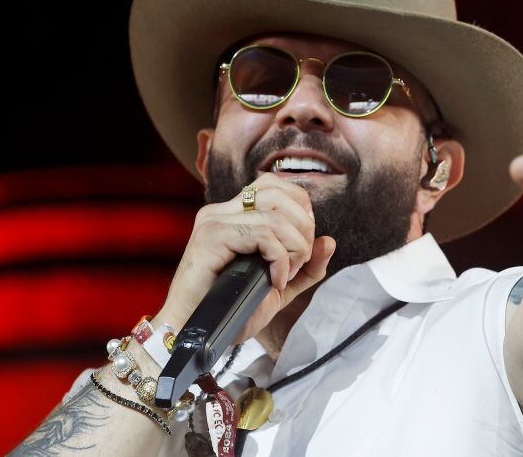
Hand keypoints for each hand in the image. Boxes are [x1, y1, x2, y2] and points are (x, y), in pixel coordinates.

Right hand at [155, 172, 335, 342]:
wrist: (193, 336)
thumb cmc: (229, 313)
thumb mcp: (279, 288)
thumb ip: (306, 267)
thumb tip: (329, 241)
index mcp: (232, 215)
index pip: (274, 185)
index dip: (300, 210)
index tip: (303, 247)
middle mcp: (220, 211)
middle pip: (278, 192)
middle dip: (303, 228)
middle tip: (300, 263)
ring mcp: (214, 221)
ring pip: (274, 214)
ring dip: (294, 246)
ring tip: (287, 274)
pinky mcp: (211, 237)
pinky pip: (262, 234)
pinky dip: (280, 259)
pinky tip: (275, 281)